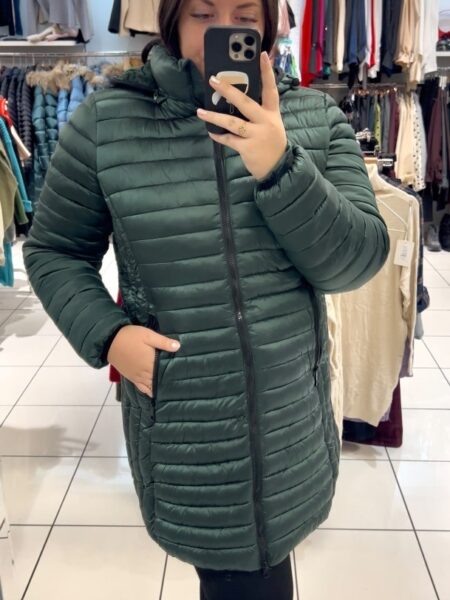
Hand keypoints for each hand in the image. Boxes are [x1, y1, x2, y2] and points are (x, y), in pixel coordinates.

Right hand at [107, 325, 180, 396]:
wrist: (109, 341)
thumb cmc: (130, 336)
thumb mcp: (148, 335)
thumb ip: (163, 342)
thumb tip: (178, 347)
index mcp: (151, 362)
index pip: (166, 372)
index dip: (174, 374)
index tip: (183, 375)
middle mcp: (145, 372)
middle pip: (159, 380)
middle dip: (168, 382)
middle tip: (179, 384)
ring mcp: (137, 376)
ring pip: (151, 386)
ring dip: (159, 387)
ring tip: (170, 389)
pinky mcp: (131, 377)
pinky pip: (141, 388)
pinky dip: (149, 392)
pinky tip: (154, 394)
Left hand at [197, 51, 287, 180]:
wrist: (278, 169)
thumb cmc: (271, 144)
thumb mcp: (271, 125)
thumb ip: (258, 114)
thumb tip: (236, 101)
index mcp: (272, 113)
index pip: (271, 88)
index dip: (267, 71)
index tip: (263, 54)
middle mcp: (265, 122)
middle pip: (245, 102)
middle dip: (228, 90)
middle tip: (213, 80)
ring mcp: (257, 135)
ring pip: (232, 122)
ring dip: (214, 117)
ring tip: (200, 112)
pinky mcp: (248, 148)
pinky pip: (229, 139)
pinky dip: (219, 136)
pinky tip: (211, 132)